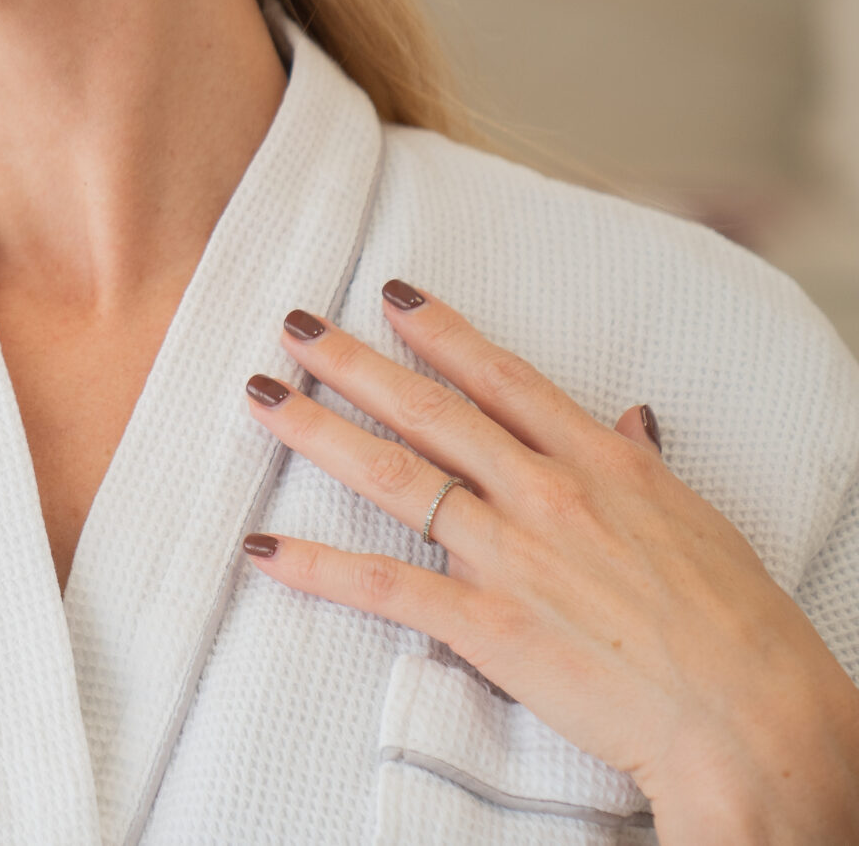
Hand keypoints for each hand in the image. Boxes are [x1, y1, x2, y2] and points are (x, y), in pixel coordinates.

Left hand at [238, 282, 858, 843]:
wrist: (751, 718)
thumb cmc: (738, 626)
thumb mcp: (695, 521)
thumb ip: (642, 465)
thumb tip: (627, 420)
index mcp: (599, 464)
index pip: (502, 378)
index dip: (441, 331)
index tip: (390, 294)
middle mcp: (546, 495)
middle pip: (429, 410)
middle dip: (353, 362)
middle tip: (293, 325)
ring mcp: (511, 556)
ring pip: (393, 476)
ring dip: (317, 431)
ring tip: (260, 395)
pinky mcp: (488, 623)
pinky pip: (383, 585)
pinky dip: (317, 566)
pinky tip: (262, 547)